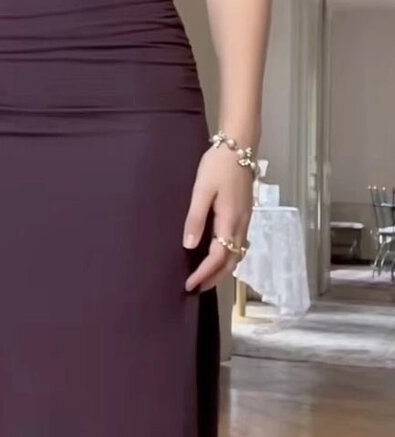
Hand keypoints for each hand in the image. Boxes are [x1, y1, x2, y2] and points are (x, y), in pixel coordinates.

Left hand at [183, 146, 252, 292]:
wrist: (240, 147)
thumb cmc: (217, 166)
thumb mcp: (202, 190)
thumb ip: (196, 218)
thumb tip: (190, 245)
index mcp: (230, 220)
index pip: (219, 256)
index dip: (204, 273)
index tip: (189, 285)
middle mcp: (241, 225)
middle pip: (231, 262)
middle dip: (214, 279)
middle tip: (196, 289)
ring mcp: (246, 220)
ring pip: (238, 255)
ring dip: (223, 271)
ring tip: (205, 278)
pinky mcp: (245, 215)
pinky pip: (240, 245)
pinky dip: (229, 258)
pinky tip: (219, 258)